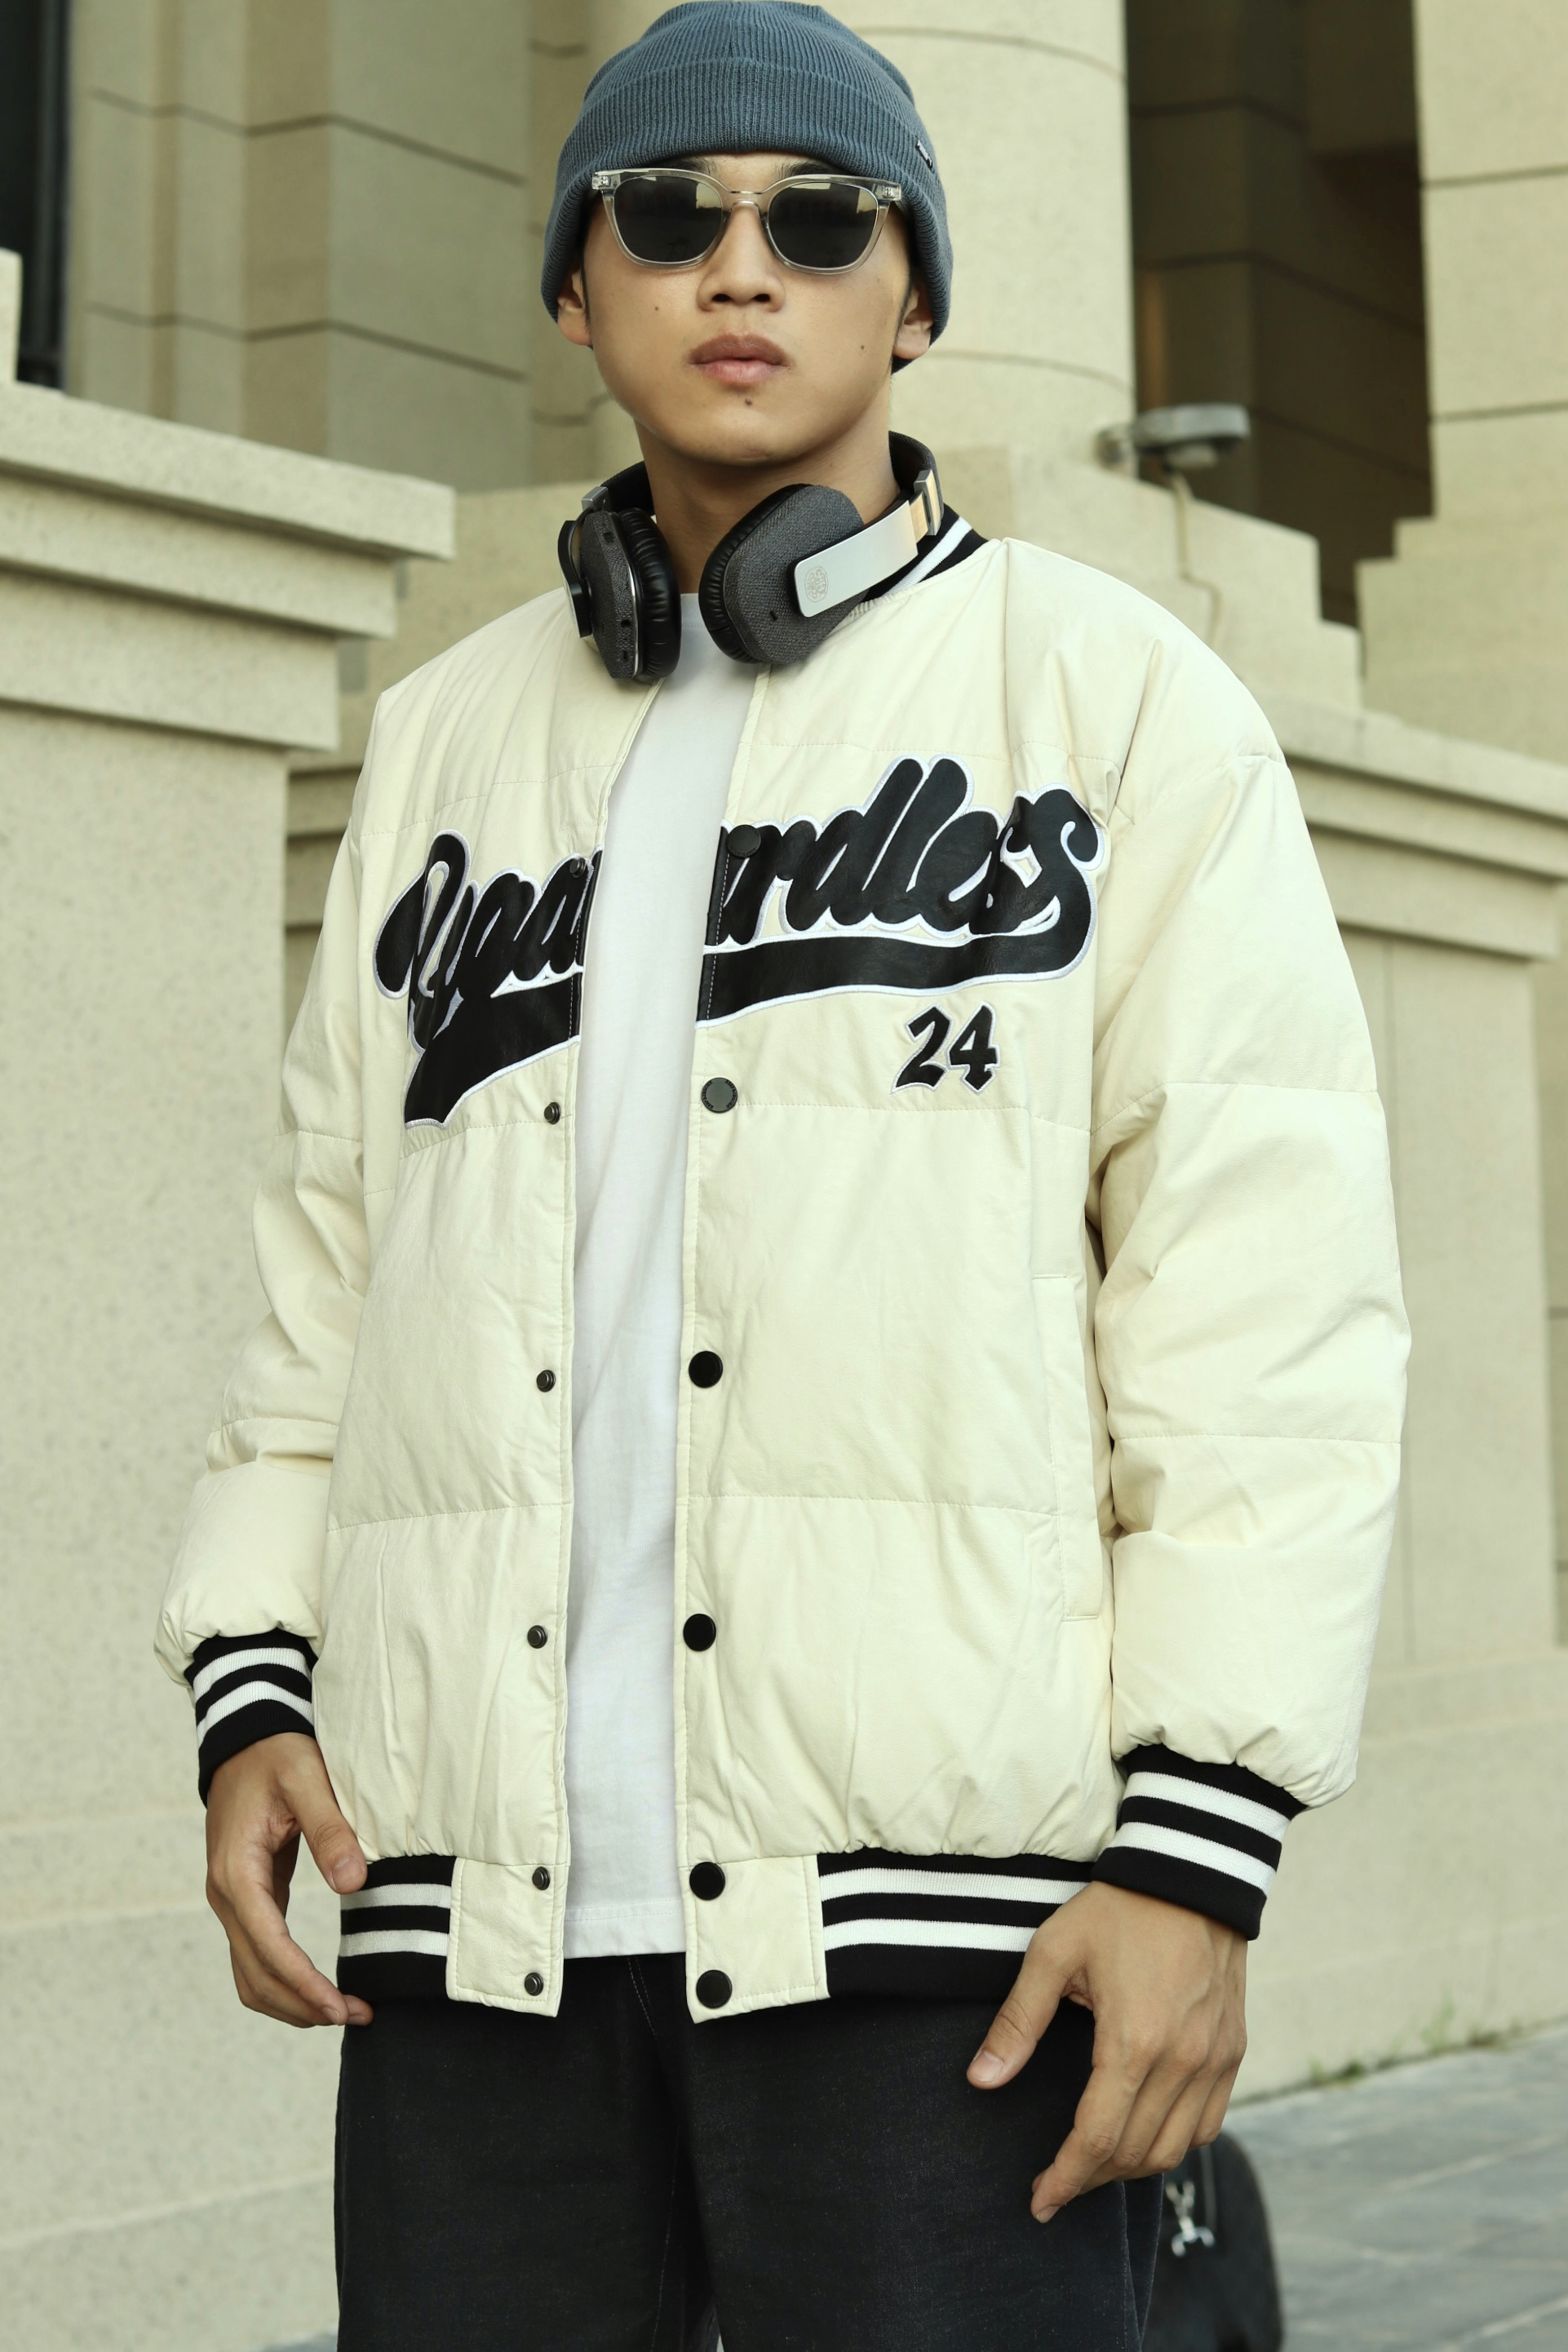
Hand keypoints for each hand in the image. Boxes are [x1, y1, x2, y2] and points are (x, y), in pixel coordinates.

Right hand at [205, 1731, 371, 2028]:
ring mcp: (232, 1900)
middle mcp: (226, 1896)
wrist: (245, 1739)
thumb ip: (330, 1829)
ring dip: (292, 2002)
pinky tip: (320, 1988)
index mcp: (237, 1872)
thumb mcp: (307, 1779)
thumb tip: (353, 1883)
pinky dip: (285, 1980)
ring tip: (344, 2012)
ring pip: (251, 1974)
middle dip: (302, 2005)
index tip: (340, 2008)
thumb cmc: (276, 1753)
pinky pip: (259, 1955)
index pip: (268, 1946)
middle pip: (256, 1975)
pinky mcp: (247, 1898)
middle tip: (356, 2016)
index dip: (303, 1984)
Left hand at [967, 1882, 1245, 2220]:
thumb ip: (1018, 2022)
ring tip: (1091, 2165)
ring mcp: (1215, 2059)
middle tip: (1055, 2185)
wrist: (1192, 1872)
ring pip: (1175, 2148)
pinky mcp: (1233, 2051)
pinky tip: (1142, 2134)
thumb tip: (980, 2080)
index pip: (1097, 2139)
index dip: (1064, 2178)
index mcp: (1134, 2042)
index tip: (1039, 2200)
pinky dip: (1173, 2143)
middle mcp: (1183, 2061)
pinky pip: (1207, 2124)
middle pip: (1134, 2153)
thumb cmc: (1118, 1909)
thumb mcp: (1053, 1953)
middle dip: (1090, 2179)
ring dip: (1130, 2168)